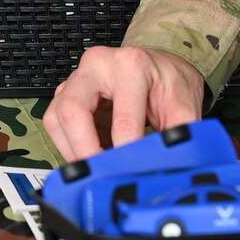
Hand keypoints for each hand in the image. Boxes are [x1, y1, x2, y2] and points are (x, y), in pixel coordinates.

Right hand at [43, 45, 209, 161]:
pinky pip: (55, 121)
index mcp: (131, 66)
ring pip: (57, 118)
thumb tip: (172, 167)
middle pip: (73, 110)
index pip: (122, 118)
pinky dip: (68, 144)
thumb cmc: (169, 83)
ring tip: (96, 166)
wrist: (160, 66)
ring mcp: (78, 77)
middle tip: (101, 174)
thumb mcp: (185, 107)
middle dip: (85, 149)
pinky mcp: (66, 90)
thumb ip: (179, 136)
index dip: (126, 153)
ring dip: (73, 149)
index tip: (131, 174)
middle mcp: (98, 65)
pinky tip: (88, 153)